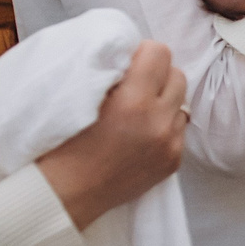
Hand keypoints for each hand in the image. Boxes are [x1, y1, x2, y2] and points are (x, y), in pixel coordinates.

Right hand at [33, 40, 187, 228]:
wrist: (67, 192)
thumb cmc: (63, 141)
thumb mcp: (81, 94)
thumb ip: (113, 70)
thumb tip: (133, 53)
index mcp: (133, 101)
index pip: (160, 53)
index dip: (143, 53)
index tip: (128, 63)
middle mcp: (158, 122)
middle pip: (178, 75)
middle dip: (158, 75)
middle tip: (134, 84)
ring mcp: (170, 144)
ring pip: (181, 103)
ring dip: (163, 101)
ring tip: (138, 111)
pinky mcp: (173, 162)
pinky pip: (178, 129)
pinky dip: (163, 125)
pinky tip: (140, 133)